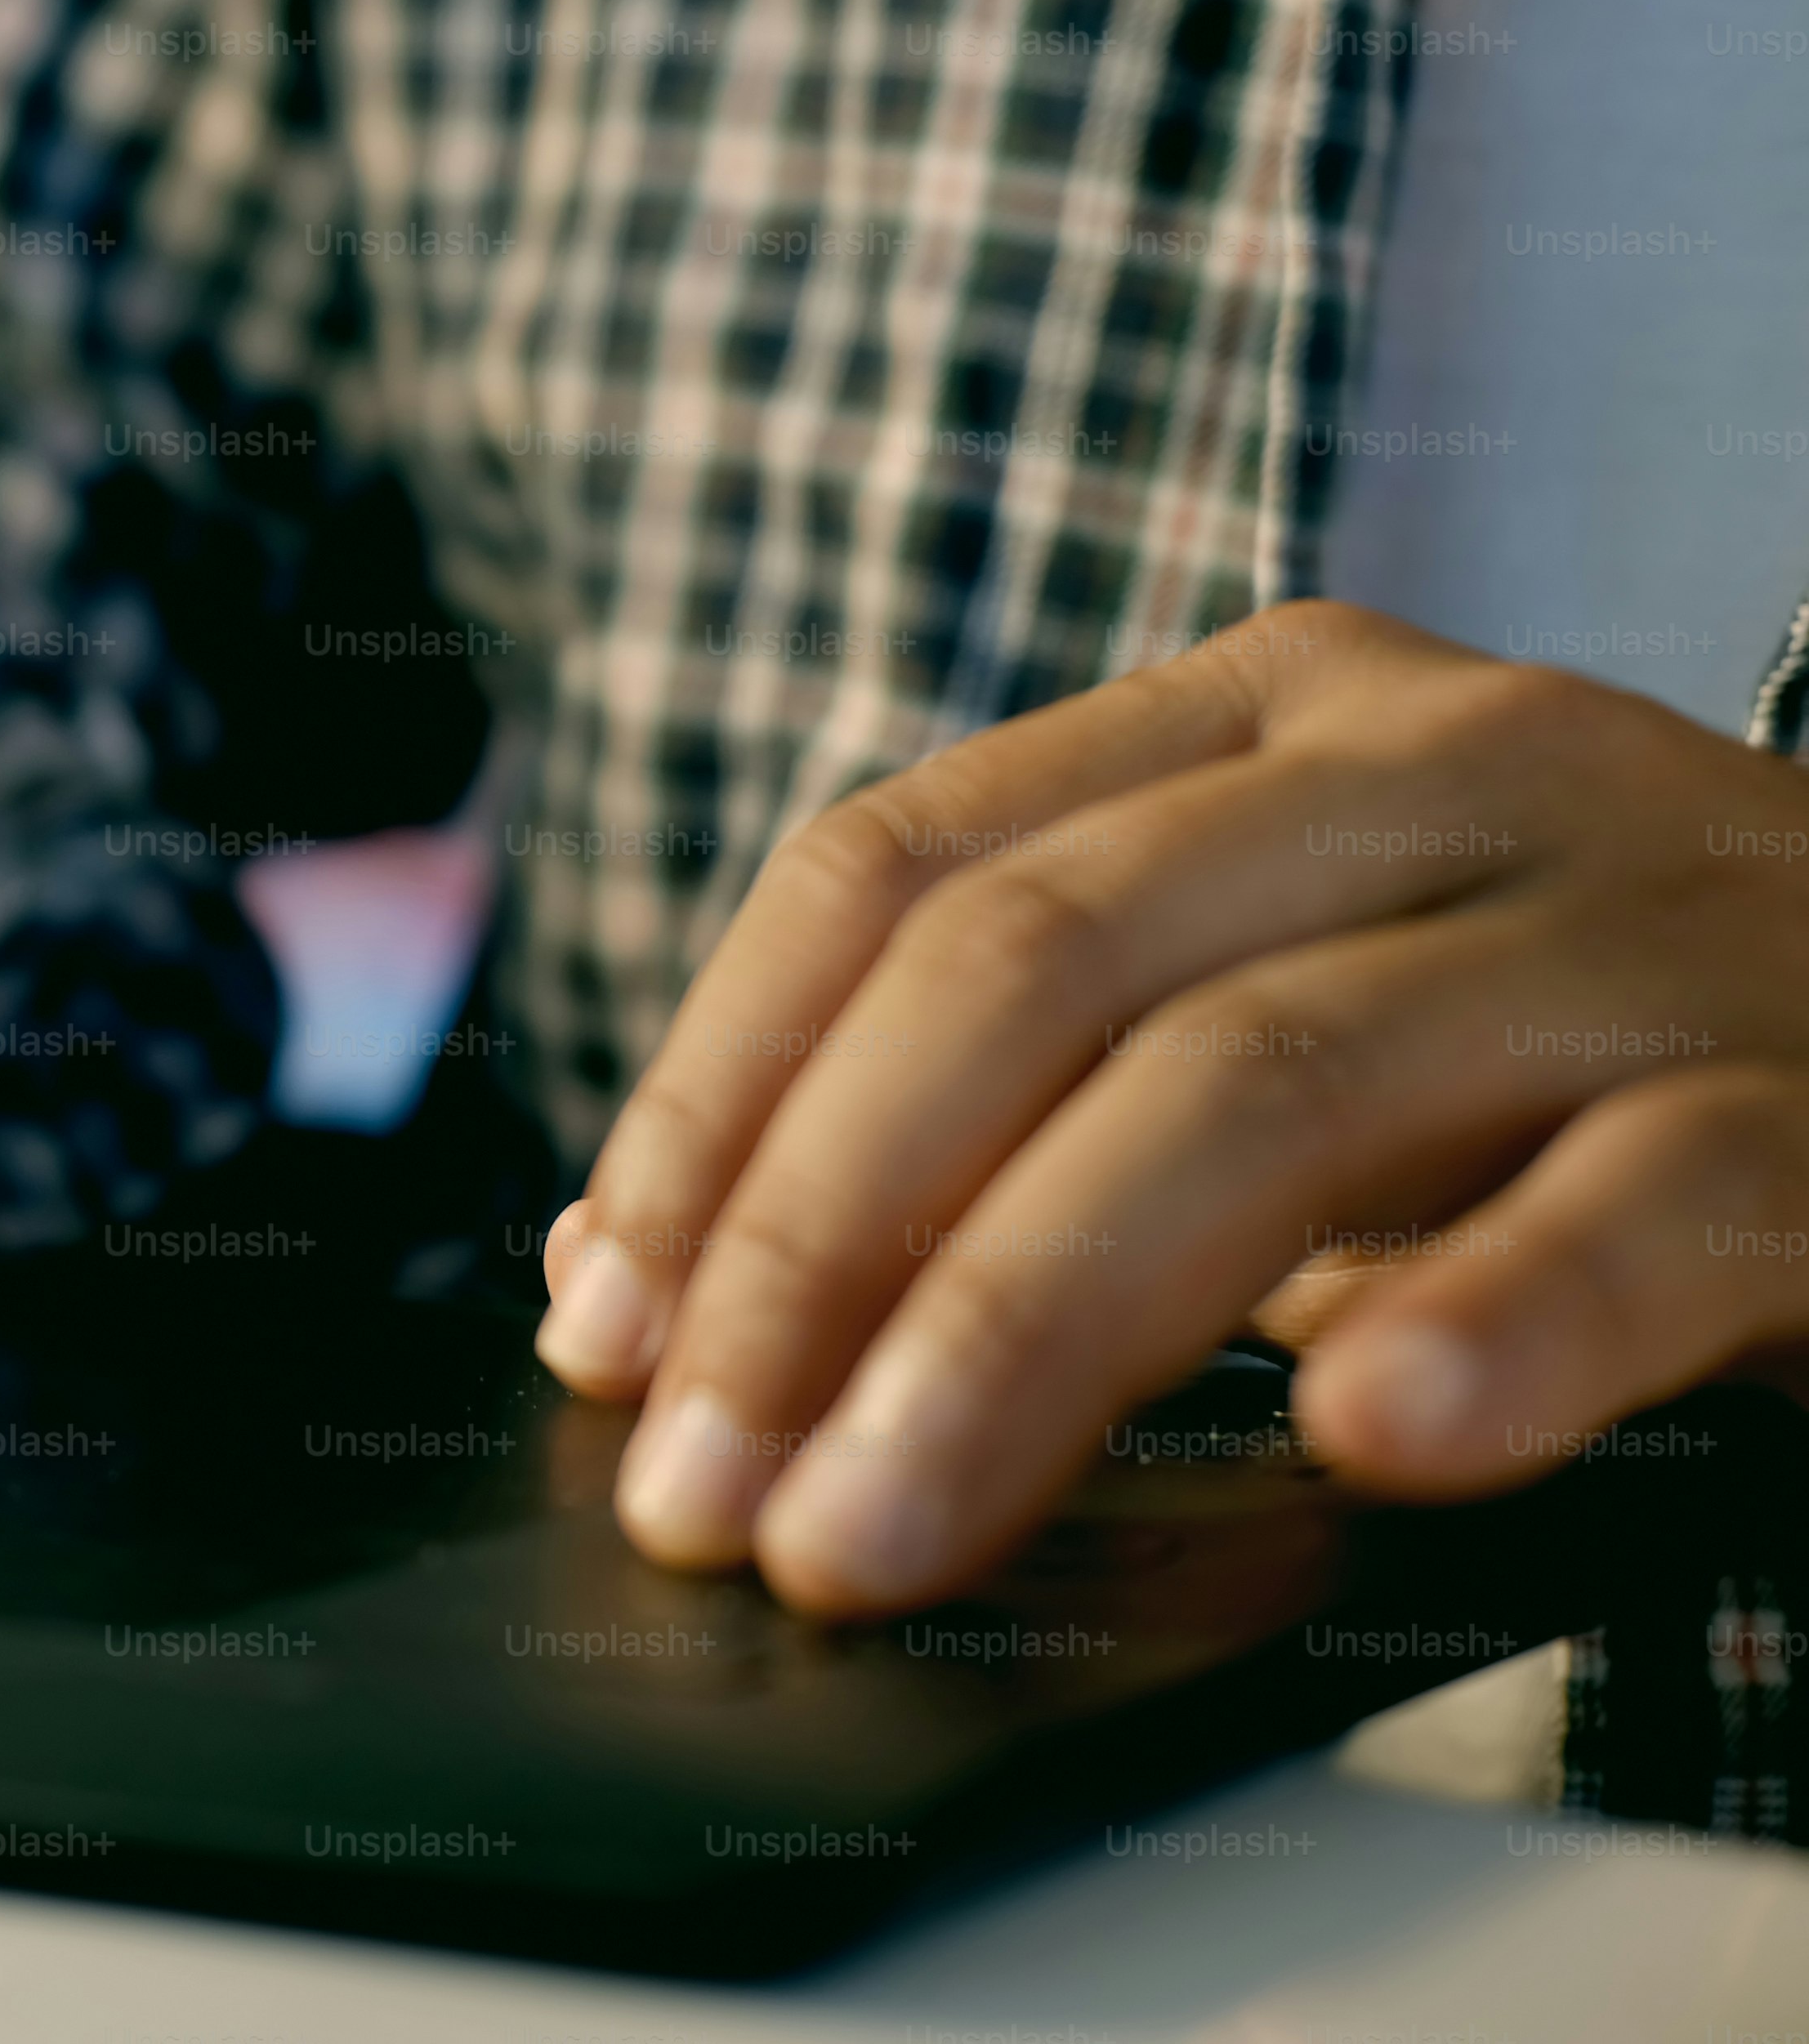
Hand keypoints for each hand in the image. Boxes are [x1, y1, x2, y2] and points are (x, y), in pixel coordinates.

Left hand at [533, 599, 1808, 1613]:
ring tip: (882, 1529)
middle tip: (712, 1492)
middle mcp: (1437, 764)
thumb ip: (1025, 1106)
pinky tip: (1361, 1439)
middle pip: (1035, 977)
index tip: (608, 1330)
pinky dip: (1488, 1320)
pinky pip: (1642, 1197)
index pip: (898, 868)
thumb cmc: (1586, 1062)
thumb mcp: (1290, 1017)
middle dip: (823, 1252)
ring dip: (1027, 1335)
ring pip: (1268, 1089)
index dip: (719, 1100)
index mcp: (1260, 722)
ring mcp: (1645, 916)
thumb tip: (656, 1301)